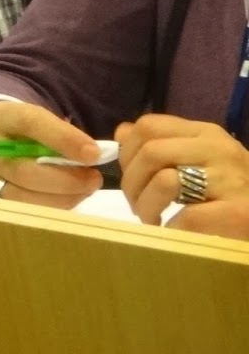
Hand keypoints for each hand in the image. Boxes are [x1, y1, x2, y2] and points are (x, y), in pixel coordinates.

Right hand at [0, 101, 103, 207]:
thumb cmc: (24, 133)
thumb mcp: (39, 121)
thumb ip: (62, 134)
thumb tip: (93, 155)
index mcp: (2, 118)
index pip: (29, 123)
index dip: (63, 139)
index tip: (94, 154)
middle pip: (25, 171)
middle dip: (66, 180)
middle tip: (94, 179)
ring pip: (25, 197)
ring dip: (62, 197)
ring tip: (84, 189)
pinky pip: (25, 211)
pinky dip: (53, 206)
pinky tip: (68, 196)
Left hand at [117, 114, 248, 230]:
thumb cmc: (234, 191)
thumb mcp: (200, 160)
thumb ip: (163, 145)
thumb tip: (123, 132)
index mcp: (206, 133)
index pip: (149, 125)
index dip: (127, 150)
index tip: (128, 174)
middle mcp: (219, 149)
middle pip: (150, 152)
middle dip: (131, 182)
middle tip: (135, 204)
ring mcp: (232, 180)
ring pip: (165, 180)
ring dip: (146, 205)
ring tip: (151, 219)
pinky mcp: (240, 212)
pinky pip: (189, 217)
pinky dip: (171, 228)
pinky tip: (173, 233)